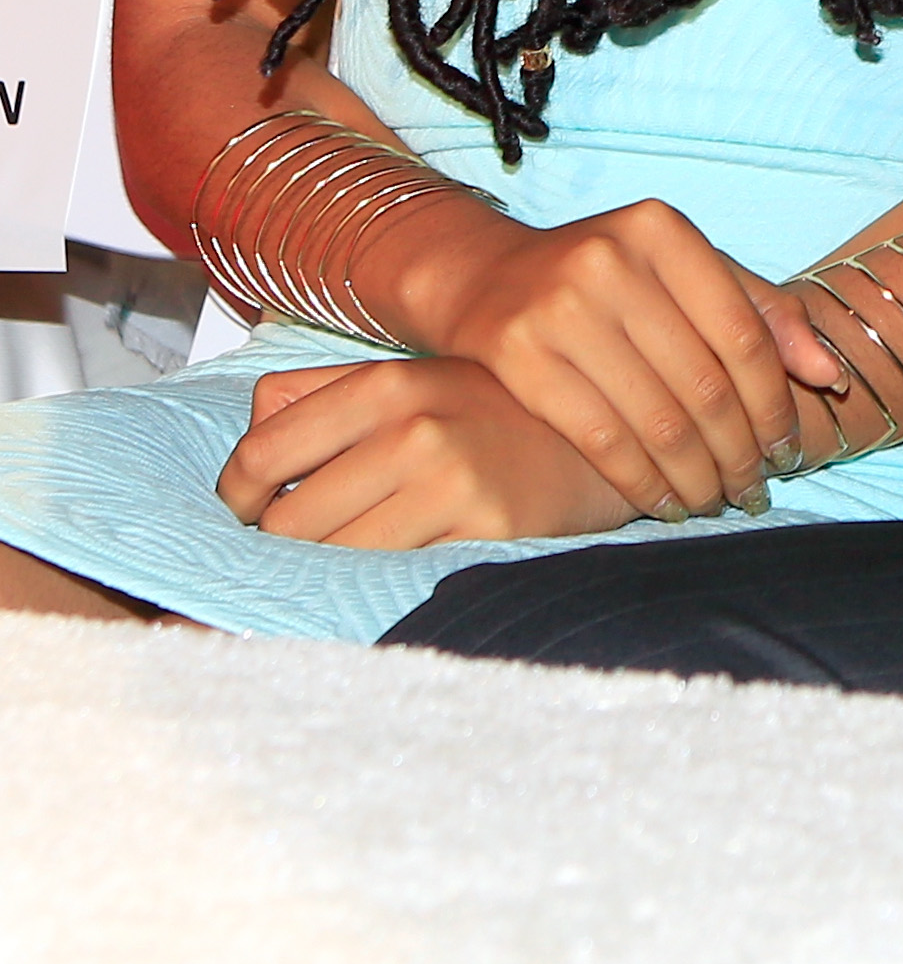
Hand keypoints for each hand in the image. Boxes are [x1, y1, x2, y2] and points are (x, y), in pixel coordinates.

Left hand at [214, 357, 636, 547]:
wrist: (603, 439)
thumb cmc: (490, 412)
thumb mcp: (410, 378)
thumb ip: (321, 390)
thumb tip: (250, 431)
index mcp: (389, 384)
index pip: (262, 450)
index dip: (238, 492)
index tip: (250, 508)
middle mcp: (417, 429)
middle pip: (287, 520)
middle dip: (284, 539)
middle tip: (315, 536)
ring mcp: (453, 484)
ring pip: (330, 560)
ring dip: (327, 568)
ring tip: (357, 550)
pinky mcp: (485, 534)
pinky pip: (388, 581)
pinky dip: (376, 584)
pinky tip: (401, 562)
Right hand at [365, 194, 837, 521]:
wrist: (481, 276)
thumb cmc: (606, 278)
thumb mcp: (682, 271)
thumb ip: (762, 313)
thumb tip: (830, 375)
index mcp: (664, 230)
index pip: (743, 333)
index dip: (773, 402)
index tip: (789, 449)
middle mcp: (612, 260)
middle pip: (703, 381)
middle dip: (739, 450)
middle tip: (757, 490)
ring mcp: (559, 306)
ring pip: (656, 417)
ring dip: (697, 476)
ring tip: (719, 503)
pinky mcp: (516, 356)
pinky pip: (601, 438)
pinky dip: (642, 483)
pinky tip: (666, 503)